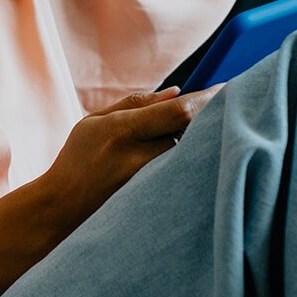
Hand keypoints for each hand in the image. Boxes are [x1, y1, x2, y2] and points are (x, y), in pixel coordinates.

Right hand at [40, 83, 224, 228]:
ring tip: (219, 126)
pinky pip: (183, 173)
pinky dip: (194, 159)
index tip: (227, 87)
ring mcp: (148, 182)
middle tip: (235, 102)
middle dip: (215, 116)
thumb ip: (135, 104)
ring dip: (207, 138)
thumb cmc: (77, 160)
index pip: (177, 111)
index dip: (206, 98)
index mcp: (121, 131)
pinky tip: (200, 153)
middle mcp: (138, 156)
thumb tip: (177, 91)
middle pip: (192, 133)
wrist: (62, 209)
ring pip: (191, 154)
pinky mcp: (155, 199)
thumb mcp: (94, 121)